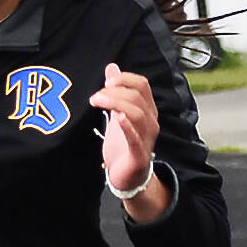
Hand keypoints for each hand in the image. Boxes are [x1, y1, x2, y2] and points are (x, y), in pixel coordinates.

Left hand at [89, 63, 158, 193]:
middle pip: (138, 97)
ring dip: (116, 104)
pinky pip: (135, 139)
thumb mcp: (118, 114)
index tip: (106, 81)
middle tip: (95, 96)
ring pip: (137, 114)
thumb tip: (111, 67)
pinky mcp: (138, 156)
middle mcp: (151, 122)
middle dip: (115, 92)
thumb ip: (116, 92)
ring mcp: (146, 139)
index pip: (142, 85)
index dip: (124, 79)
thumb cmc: (123, 146)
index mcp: (147, 110)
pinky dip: (127, 127)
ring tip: (98, 102)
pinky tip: (118, 118)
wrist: (127, 178)